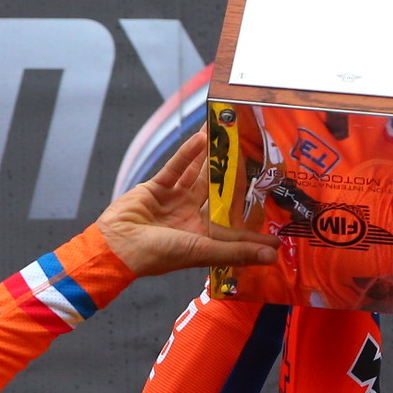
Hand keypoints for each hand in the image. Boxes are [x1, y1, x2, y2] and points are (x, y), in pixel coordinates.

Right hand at [94, 130, 276, 277]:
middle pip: (217, 193)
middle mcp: (191, 217)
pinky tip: (201, 138)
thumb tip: (272, 257)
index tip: (276, 219)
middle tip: (249, 154)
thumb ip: (237, 252)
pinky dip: (187, 154)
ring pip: (197, 175)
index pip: (234, 231)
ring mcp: (174, 200)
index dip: (254, 228)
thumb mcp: (202, 252)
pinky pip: (175, 167)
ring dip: (210, 157)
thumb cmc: (159, 254)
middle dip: (231, 176)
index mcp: (203, 237)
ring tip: (225, 135)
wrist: (116, 247)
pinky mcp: (157, 187)